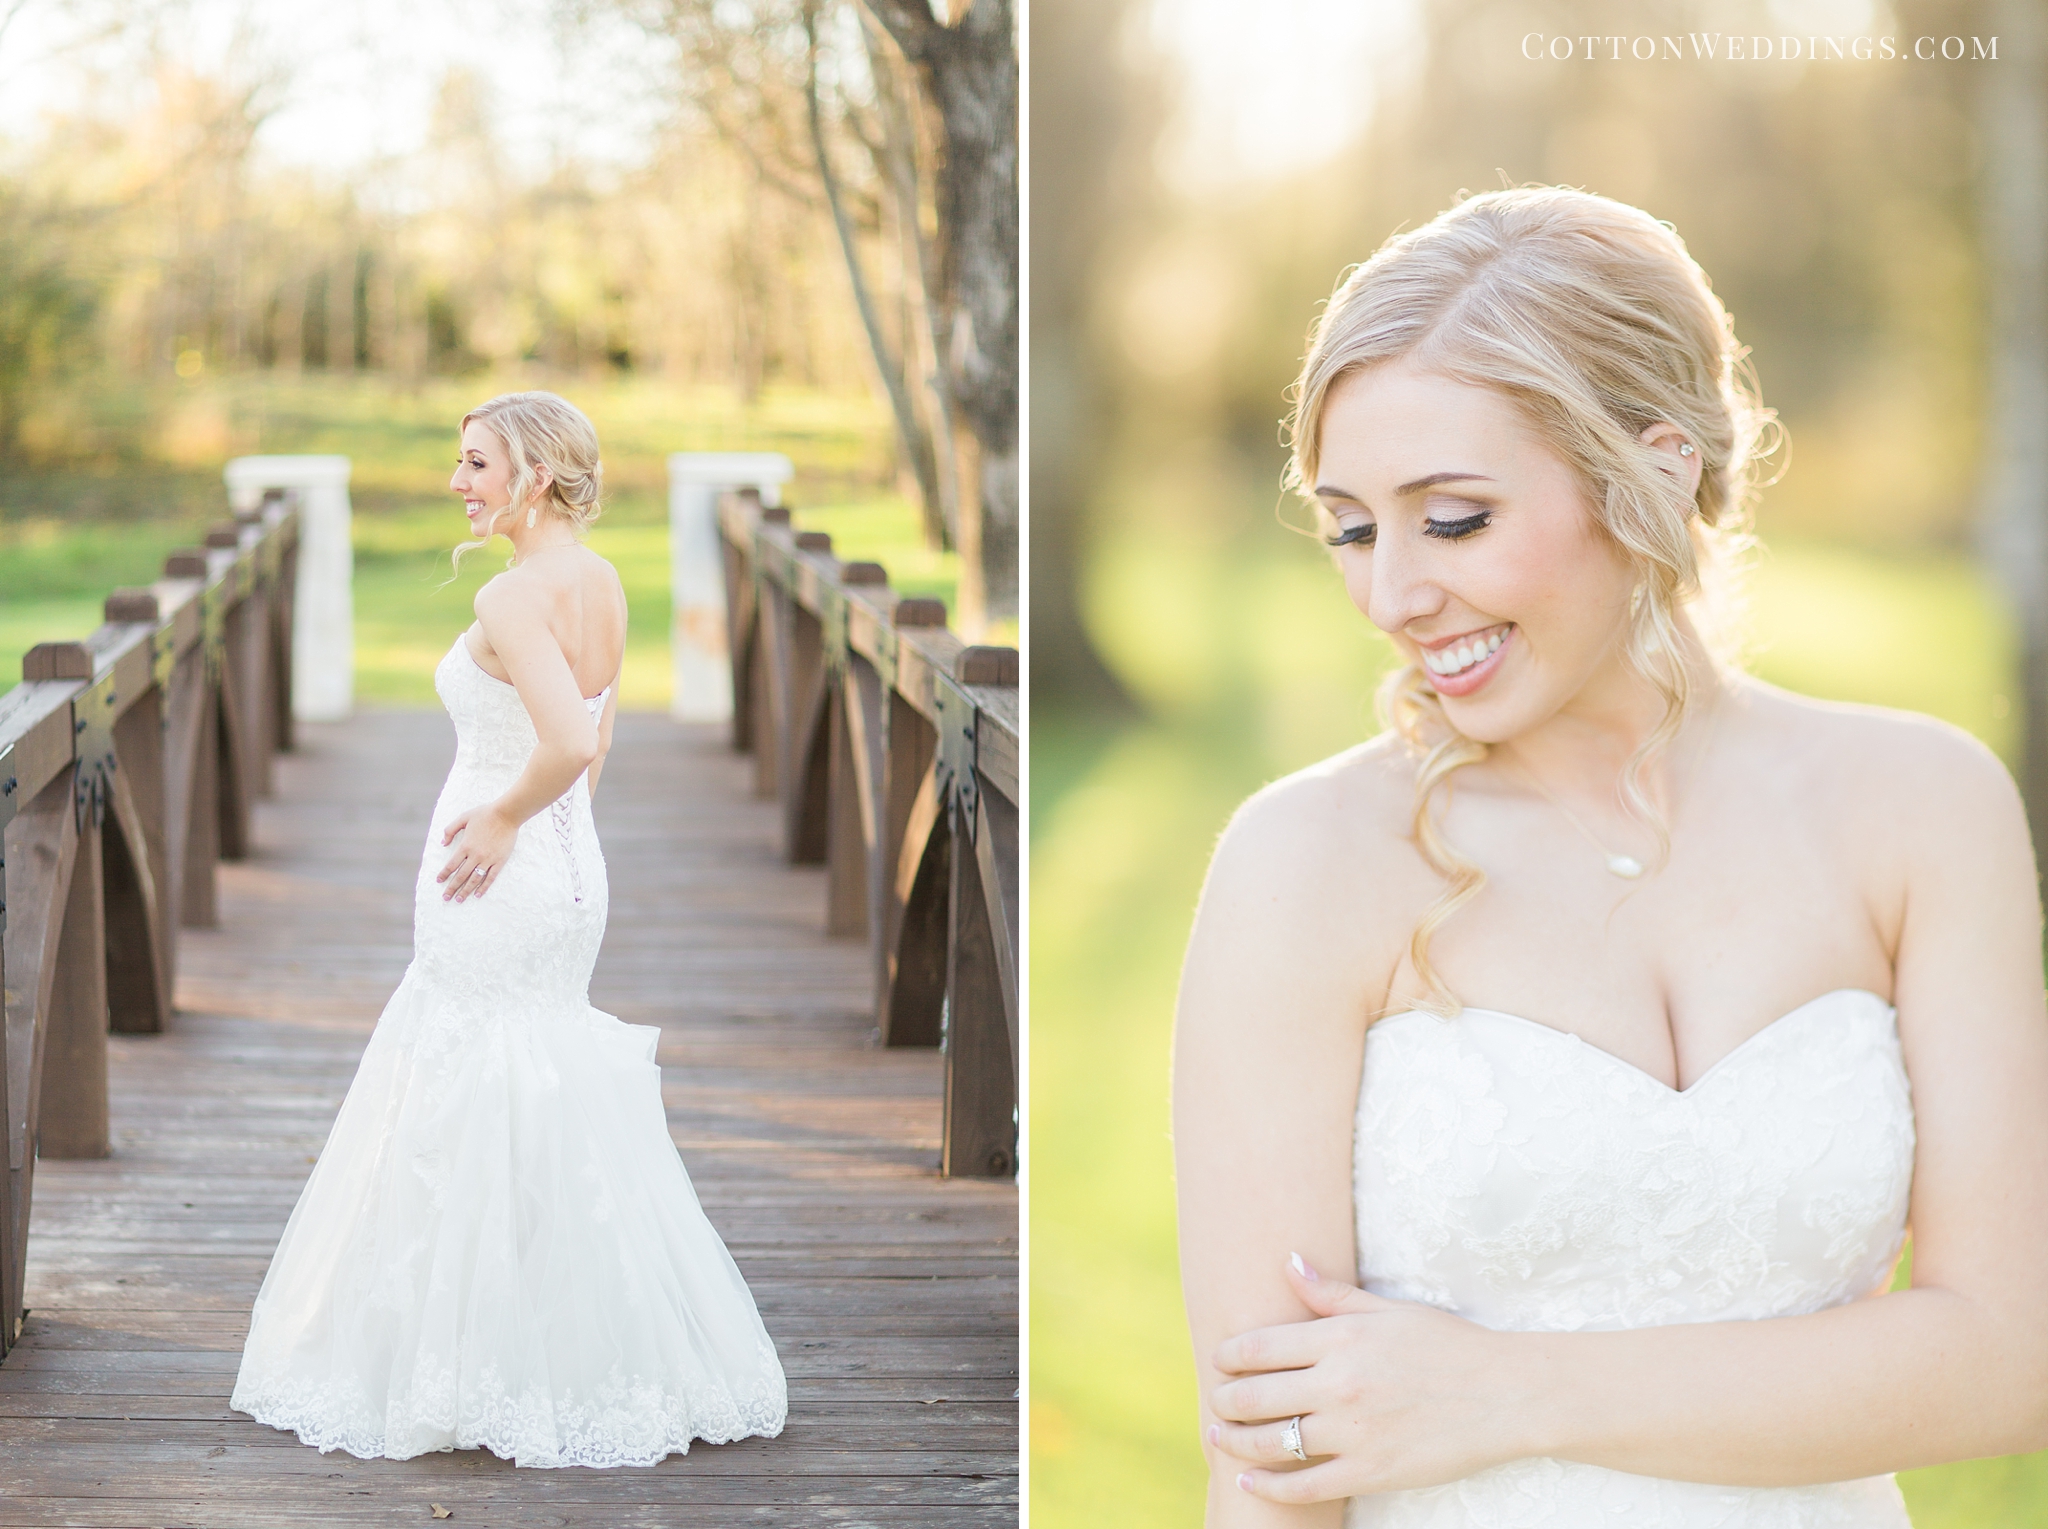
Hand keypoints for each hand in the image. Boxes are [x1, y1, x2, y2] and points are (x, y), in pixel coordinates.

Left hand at [437, 803, 516, 900]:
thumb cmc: (485, 814)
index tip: (439, 881)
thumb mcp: (464, 817)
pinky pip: (490, 877)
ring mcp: (488, 859)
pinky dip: (484, 887)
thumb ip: (450, 830)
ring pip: (474, 879)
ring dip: (465, 891)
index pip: (451, 864)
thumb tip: (442, 843)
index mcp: (465, 845)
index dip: (444, 874)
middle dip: (452, 888)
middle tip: (446, 898)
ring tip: (459, 900)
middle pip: (461, 876)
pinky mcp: (499, 861)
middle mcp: (475, 855)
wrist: (506, 814)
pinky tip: (478, 895)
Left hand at [1209, 1256, 1540, 1502]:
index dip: (1229, 1356)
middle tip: (1215, 1401)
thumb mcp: (1390, 1310)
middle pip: (1257, 1394)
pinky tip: (1249, 1479)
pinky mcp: (1372, 1470)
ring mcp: (1354, 1430)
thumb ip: (1333, 1294)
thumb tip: (1289, 1262)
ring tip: (1219, 1437)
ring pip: (1273, 1440)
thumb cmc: (1449, 1345)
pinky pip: (1306, 1485)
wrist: (1507, 1394)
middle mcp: (1340, 1383)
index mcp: (1342, 1338)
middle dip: (1225, 1399)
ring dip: (1237, 1441)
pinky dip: (1270, 1485)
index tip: (1219, 1361)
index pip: (1261, 1346)